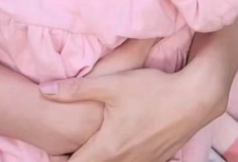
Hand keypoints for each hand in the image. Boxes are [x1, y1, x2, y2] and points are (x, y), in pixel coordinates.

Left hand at [41, 59, 224, 161]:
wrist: (194, 99)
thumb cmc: (151, 90)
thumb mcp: (110, 84)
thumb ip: (75, 89)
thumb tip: (43, 91)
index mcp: (109, 147)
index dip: (59, 161)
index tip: (48, 155)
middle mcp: (125, 161)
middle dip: (76, 160)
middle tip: (61, 151)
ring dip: (99, 158)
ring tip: (87, 147)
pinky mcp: (157, 158)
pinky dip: (119, 158)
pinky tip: (118, 144)